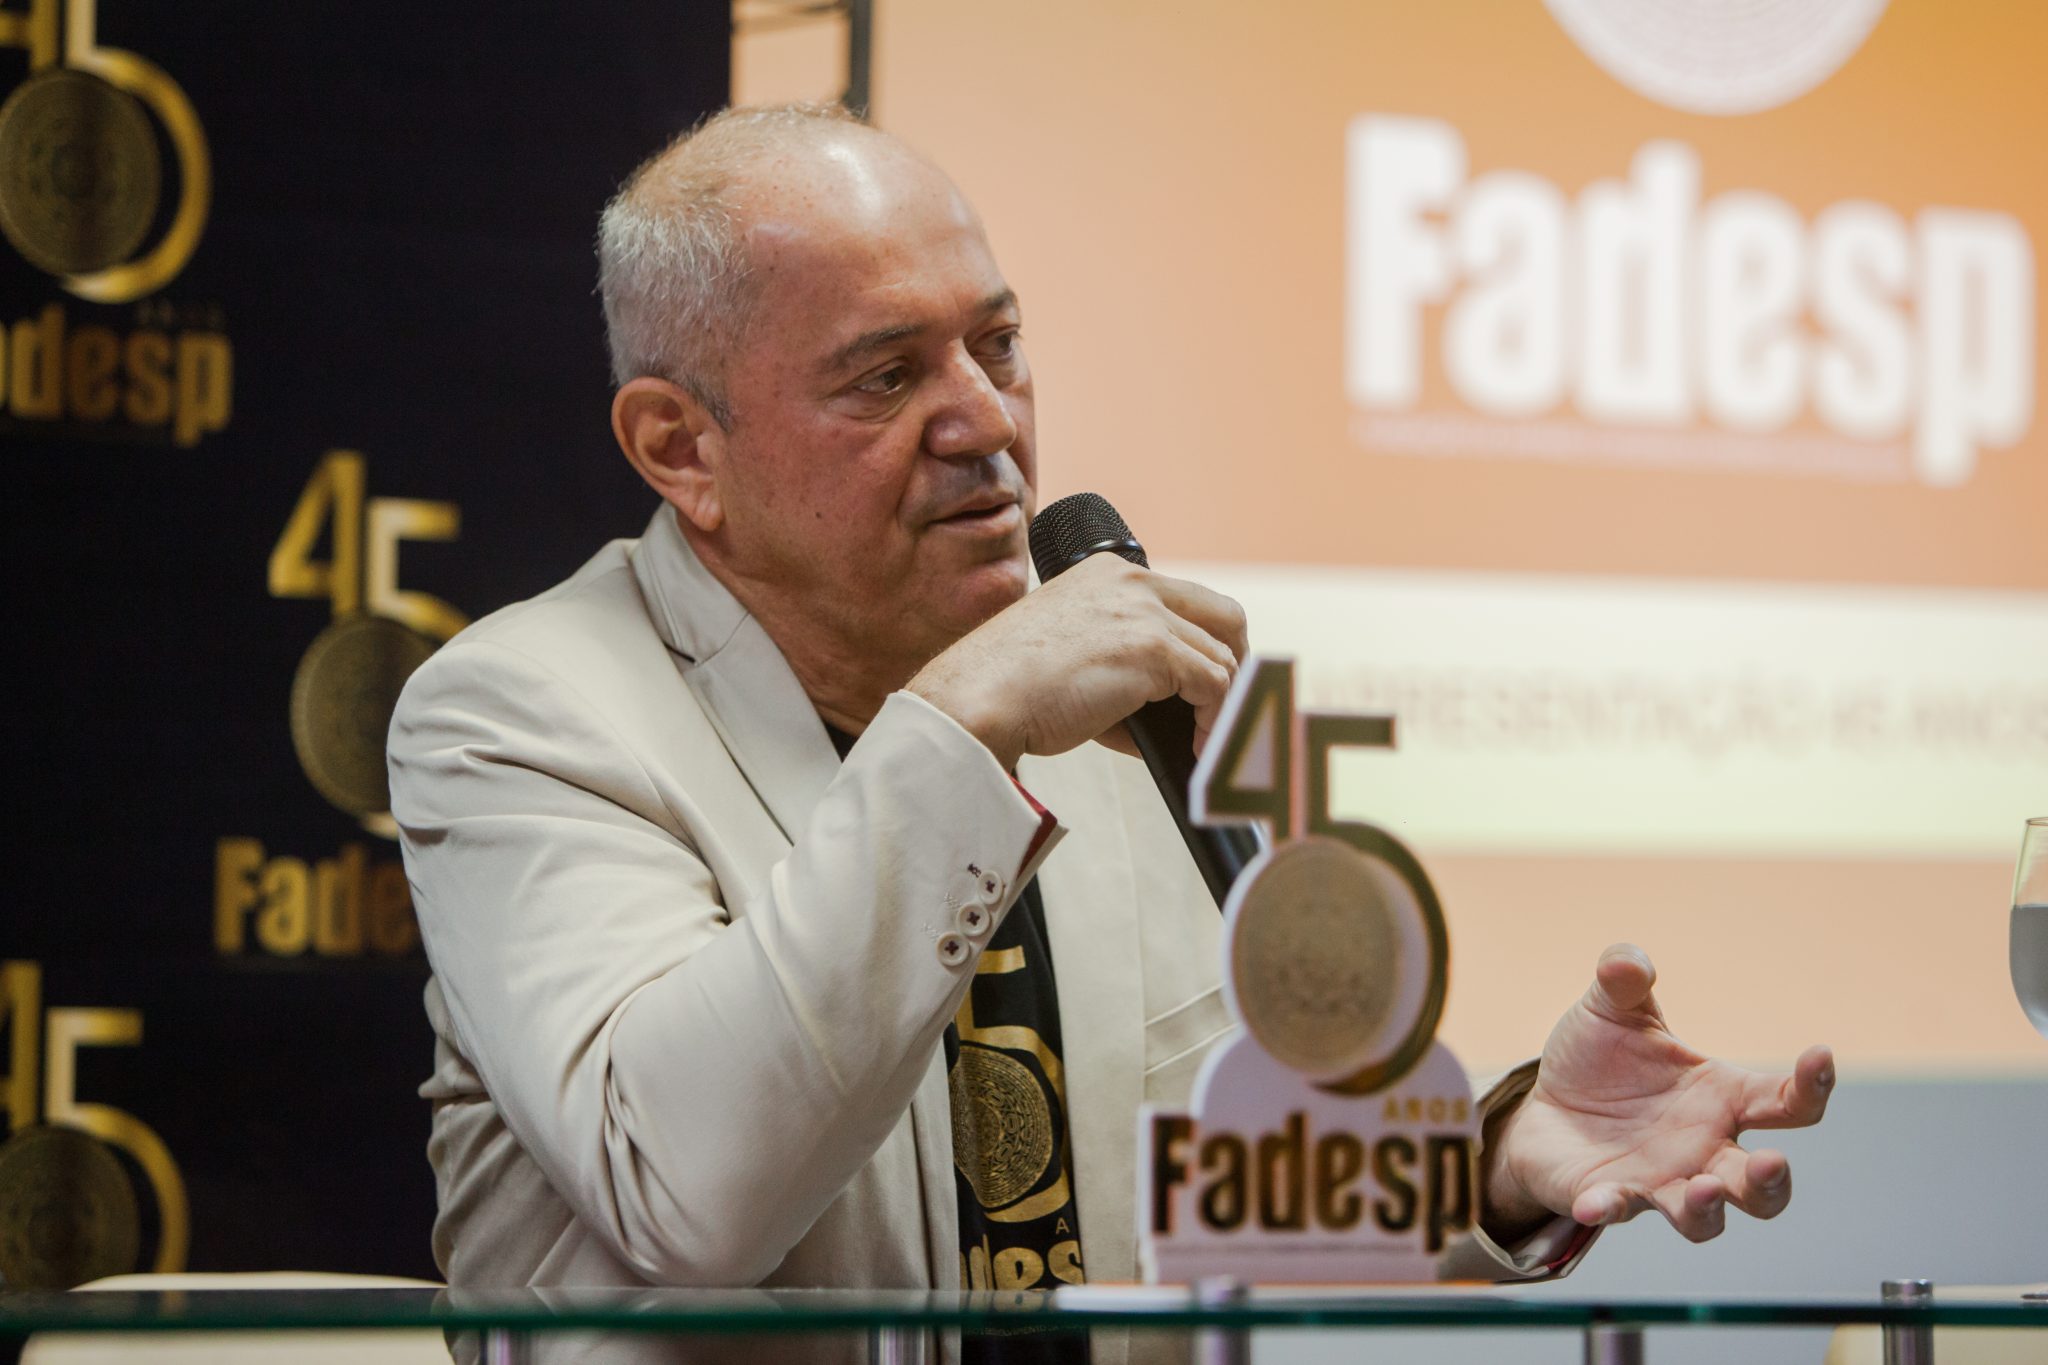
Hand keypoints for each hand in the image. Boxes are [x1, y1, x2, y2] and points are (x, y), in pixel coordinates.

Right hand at [907, 554, 1247, 768]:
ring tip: (1206, 741)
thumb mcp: (1072, 652)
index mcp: (1107, 573)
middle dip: (1235, 661)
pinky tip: (1198, 746)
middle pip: (1223, 615)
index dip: (1204, 643)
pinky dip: (1215, 721)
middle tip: (1226, 706)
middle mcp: (1132, 581)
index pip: (1184, 599)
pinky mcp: (1154, 650)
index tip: (1205, 681)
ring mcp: (1145, 613)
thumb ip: (1123, 662)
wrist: (978, 697)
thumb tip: (1174, 711)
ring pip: (1223, 658)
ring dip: (1222, 706)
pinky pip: (1215, 686)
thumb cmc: (1010, 686)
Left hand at [1484, 944, 1833, 1243]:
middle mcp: (1704, 1149)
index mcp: (1721, 1097)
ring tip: (1705, 1188)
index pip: (1787, 1101)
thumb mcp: (1610, 1009)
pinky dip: (1609, 1208)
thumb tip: (1627, 962)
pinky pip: (1618, 1210)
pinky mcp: (1613, 1197)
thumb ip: (1623, 978)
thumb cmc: (1599, 1059)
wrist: (1547, 1106)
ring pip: (1706, 1218)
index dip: (1812, 1084)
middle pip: (1762, 1185)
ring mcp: (1662, 1181)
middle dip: (1773, 1181)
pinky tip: (1593, 1202)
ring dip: (1709, 1209)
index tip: (1820, 1055)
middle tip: (1770, 1161)